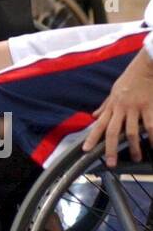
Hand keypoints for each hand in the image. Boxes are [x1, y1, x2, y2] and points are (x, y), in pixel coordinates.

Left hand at [82, 48, 152, 166]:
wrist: (145, 66)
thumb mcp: (113, 92)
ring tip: (136, 158)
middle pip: (113, 132)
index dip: (92, 138)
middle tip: (111, 164)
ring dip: (134, 148)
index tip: (86, 150)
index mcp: (112, 106)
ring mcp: (136, 108)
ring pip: (132, 132)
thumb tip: (93, 116)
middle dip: (110, 149)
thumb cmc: (130, 79)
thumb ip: (105, 106)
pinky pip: (150, 126)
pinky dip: (152, 138)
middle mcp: (121, 108)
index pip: (99, 125)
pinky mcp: (149, 106)